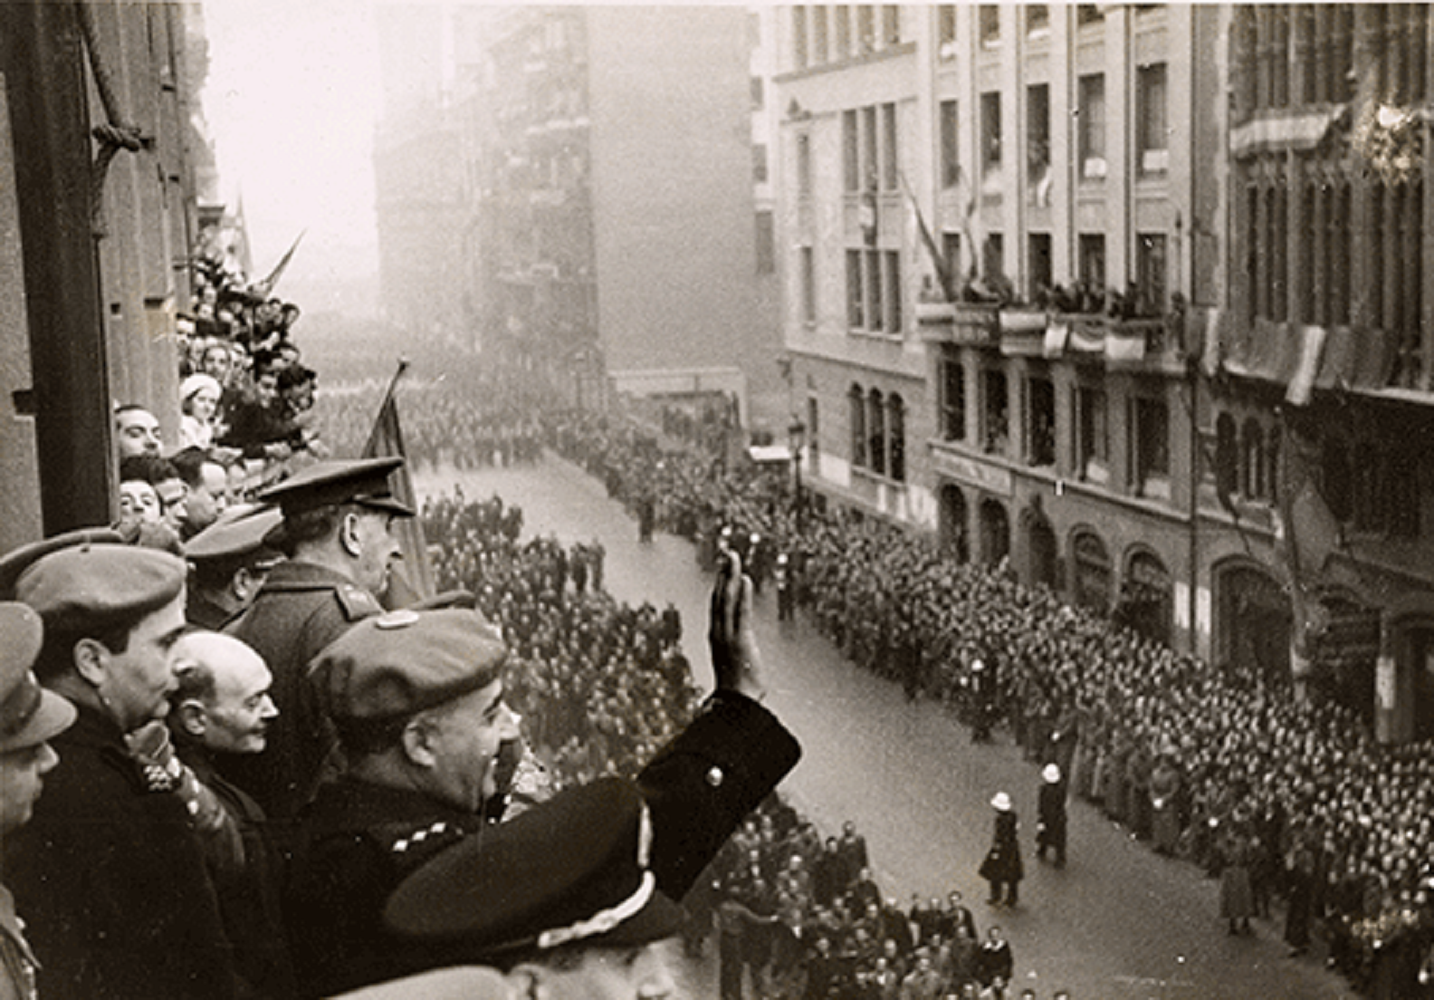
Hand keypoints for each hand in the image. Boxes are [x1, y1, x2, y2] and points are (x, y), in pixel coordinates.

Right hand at [708, 548, 762, 699]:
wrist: (737, 704)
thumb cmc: (738, 689)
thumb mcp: (736, 665)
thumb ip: (736, 654)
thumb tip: (740, 651)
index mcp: (717, 636)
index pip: (718, 605)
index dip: (721, 585)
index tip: (726, 569)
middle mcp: (719, 632)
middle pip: (720, 596)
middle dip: (724, 574)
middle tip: (729, 553)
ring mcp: (728, 636)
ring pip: (727, 600)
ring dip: (730, 577)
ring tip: (733, 558)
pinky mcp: (740, 640)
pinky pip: (741, 613)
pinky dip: (742, 596)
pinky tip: (745, 579)